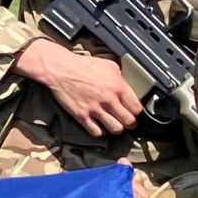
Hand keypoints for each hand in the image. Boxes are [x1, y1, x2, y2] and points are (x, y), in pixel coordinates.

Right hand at [15, 37, 145, 138]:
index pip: (137, 108)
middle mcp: (108, 99)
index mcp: (118, 86)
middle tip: (127, 122)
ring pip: (115, 129)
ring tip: (114, 125)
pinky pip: (96, 132)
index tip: (133, 112)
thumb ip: (121, 78)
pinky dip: (100, 132)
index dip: (137, 112)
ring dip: (116, 129)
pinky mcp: (82, 115)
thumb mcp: (109, 65)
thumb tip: (129, 87)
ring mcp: (95, 109)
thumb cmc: (83, 65)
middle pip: (129, 121)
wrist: (61, 69)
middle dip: (130, 123)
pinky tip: (99, 126)